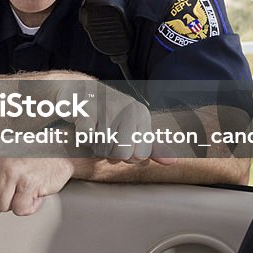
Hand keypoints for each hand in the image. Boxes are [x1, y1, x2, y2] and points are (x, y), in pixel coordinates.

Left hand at [0, 141, 76, 215]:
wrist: (60, 149)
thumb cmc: (27, 155)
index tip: (0, 180)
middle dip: (3, 195)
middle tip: (17, 181)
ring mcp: (12, 172)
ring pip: (2, 206)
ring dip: (16, 201)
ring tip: (25, 186)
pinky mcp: (28, 184)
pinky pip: (20, 210)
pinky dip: (29, 206)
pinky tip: (34, 192)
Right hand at [56, 80, 175, 163]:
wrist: (80, 91)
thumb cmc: (108, 113)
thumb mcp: (133, 126)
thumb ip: (151, 146)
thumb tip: (173, 161)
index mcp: (141, 114)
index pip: (141, 155)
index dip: (127, 156)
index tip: (120, 143)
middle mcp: (127, 109)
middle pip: (122, 154)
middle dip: (110, 152)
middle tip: (105, 138)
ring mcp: (107, 107)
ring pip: (103, 149)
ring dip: (95, 146)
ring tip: (94, 132)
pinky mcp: (86, 108)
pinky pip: (87, 138)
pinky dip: (83, 138)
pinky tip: (83, 126)